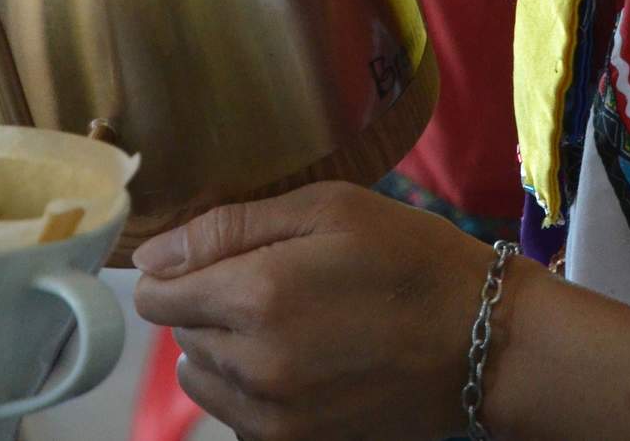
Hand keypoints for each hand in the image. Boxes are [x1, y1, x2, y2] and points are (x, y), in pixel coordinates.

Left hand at [133, 182, 492, 440]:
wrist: (478, 340)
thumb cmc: (406, 257)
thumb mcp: (327, 209)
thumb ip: (230, 228)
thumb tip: (151, 255)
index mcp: (258, 295)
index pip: (159, 296)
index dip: (176, 271)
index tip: (209, 258)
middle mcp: (255, 366)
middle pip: (180, 337)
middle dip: (209, 305)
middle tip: (272, 280)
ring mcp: (274, 419)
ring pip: (204, 381)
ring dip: (225, 350)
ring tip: (286, 322)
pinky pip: (238, 417)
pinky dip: (252, 390)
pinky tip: (301, 362)